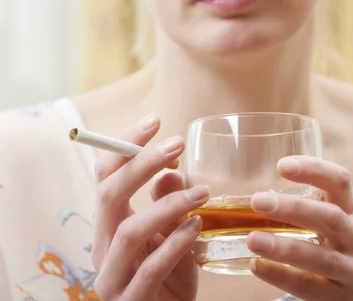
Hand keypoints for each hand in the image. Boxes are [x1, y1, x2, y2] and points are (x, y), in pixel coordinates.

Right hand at [91, 115, 208, 300]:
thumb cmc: (168, 280)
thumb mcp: (171, 236)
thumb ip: (167, 205)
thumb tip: (171, 171)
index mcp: (109, 224)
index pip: (105, 175)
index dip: (125, 144)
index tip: (155, 120)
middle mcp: (103, 246)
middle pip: (109, 194)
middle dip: (142, 163)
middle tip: (177, 144)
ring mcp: (112, 277)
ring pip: (129, 230)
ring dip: (168, 205)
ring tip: (201, 193)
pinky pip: (149, 269)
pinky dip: (174, 245)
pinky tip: (196, 228)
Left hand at [248, 156, 352, 300]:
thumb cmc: (332, 246)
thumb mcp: (326, 221)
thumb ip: (300, 207)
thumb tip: (252, 198)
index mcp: (351, 210)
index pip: (340, 181)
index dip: (313, 170)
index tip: (281, 166)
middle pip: (331, 218)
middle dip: (294, 208)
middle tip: (258, 202)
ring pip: (323, 258)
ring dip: (285, 247)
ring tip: (253, 240)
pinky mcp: (341, 298)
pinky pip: (309, 287)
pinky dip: (281, 275)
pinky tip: (257, 265)